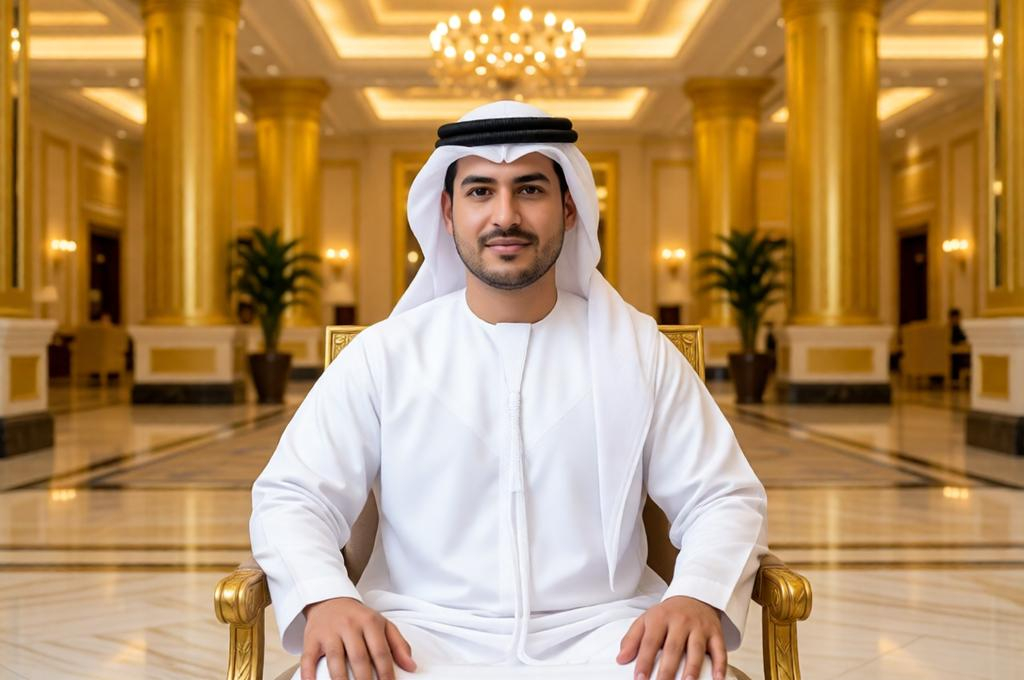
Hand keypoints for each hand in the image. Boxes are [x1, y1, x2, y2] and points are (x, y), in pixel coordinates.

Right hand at [301, 597, 416, 679]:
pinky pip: (309, 659)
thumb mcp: (382, 624)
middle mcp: (349, 626)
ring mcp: (329, 632)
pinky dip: (309, 675)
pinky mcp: (311, 638)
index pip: (381, 652)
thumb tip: (411, 666)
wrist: (329, 599)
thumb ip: (398, 644)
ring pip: (336, 660)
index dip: (386, 673)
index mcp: (370, 622)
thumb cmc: (358, 617)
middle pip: (359, 658)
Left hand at [616, 596, 725, 679]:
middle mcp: (680, 621)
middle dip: (667, 669)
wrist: (695, 596)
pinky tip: (717, 679)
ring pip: (696, 649)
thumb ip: (632, 638)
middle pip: (673, 648)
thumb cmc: (667, 614)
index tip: (640, 679)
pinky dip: (720, 665)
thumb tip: (620, 659)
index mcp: (660, 618)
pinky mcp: (716, 632)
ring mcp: (699, 627)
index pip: (650, 642)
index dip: (644, 661)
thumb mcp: (646, 620)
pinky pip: (720, 649)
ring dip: (692, 668)